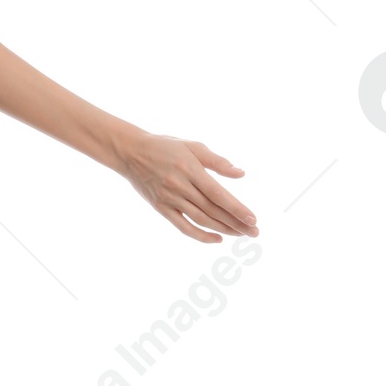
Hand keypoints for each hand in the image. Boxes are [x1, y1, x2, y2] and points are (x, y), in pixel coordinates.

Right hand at [116, 131, 257, 242]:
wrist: (130, 153)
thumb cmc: (165, 147)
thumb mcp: (193, 146)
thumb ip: (217, 161)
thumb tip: (241, 174)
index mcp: (190, 169)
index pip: (218, 194)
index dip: (236, 208)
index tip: (252, 219)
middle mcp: (180, 186)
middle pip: (212, 210)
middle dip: (235, 222)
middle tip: (254, 232)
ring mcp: (170, 199)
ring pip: (201, 219)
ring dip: (223, 229)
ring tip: (241, 234)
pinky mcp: (161, 208)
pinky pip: (183, 226)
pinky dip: (200, 235)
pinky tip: (217, 239)